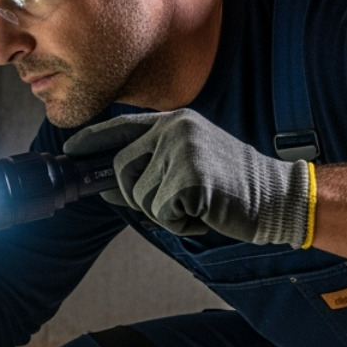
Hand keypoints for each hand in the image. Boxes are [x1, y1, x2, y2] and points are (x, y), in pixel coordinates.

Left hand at [63, 109, 310, 245]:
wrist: (277, 197)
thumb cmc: (233, 187)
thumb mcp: (189, 165)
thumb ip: (151, 168)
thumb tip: (106, 186)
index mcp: (175, 122)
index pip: (121, 127)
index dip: (91, 141)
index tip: (69, 150)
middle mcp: (175, 130)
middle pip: (122, 169)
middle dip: (136, 197)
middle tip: (174, 205)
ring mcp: (183, 151)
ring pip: (140, 195)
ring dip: (164, 213)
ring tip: (198, 205)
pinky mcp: (191, 178)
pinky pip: (160, 212)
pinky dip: (179, 223)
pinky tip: (205, 214)